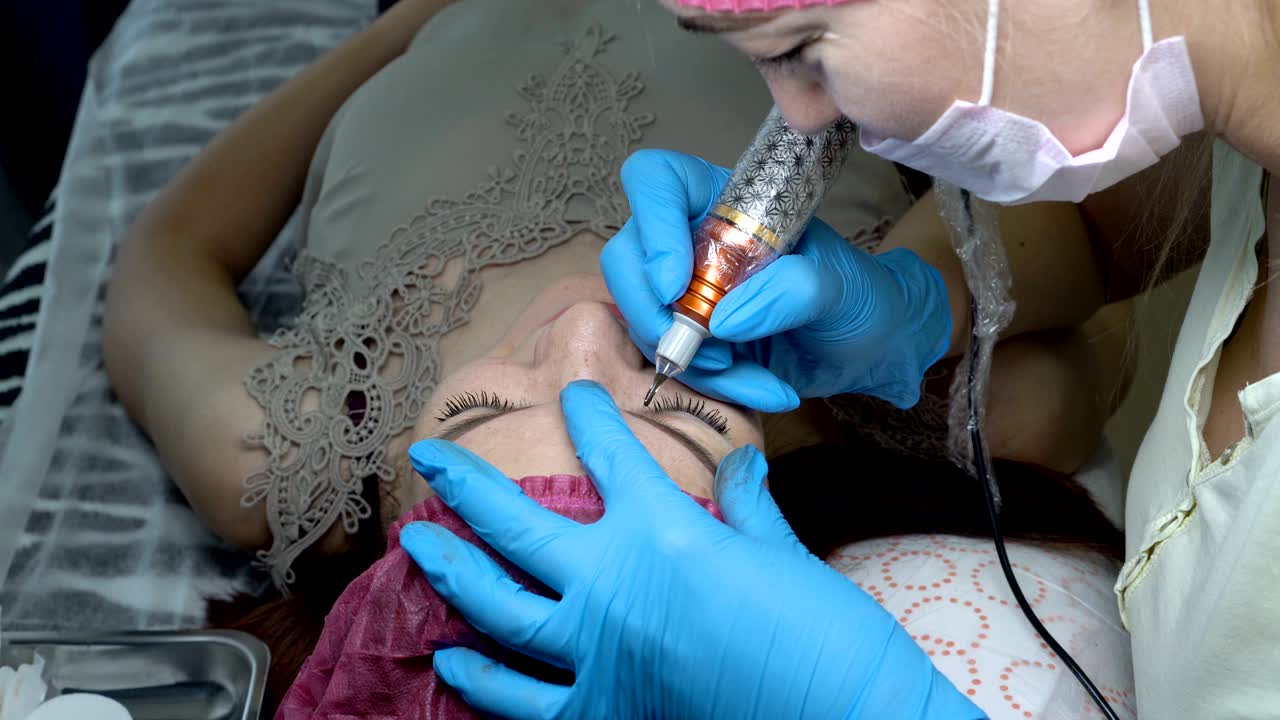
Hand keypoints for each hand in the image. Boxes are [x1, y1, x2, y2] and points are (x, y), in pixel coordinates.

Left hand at [400, 381, 982, 719]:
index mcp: (661, 531)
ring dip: (451, 572)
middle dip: (464, 485)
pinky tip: (453, 660)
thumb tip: (740, 462)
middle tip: (428, 458)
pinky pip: (524, 702)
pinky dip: (483, 682)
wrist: (844, 717)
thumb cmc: (822, 631)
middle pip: (514, 526)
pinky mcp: (602, 714)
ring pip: (498, 609)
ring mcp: (597, 653)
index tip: (572, 393)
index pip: (611, 456)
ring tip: (417, 544)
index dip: (588, 417)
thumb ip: (745, 504)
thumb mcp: (782, 552)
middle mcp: (611, 585)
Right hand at [601, 149, 952, 411]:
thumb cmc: (858, 297)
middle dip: (651, 311)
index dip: (652, 225)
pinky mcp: (691, 340)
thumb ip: (790, 291)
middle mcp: (691, 241)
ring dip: (694, 362)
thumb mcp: (839, 286)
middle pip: (626, 258)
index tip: (678, 283)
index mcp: (724, 202)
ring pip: (644, 320)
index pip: (657, 181)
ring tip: (756, 378)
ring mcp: (685, 293)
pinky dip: (715, 386)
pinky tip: (766, 389)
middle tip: (701, 347)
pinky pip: (674, 363)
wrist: (869, 348)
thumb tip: (724, 320)